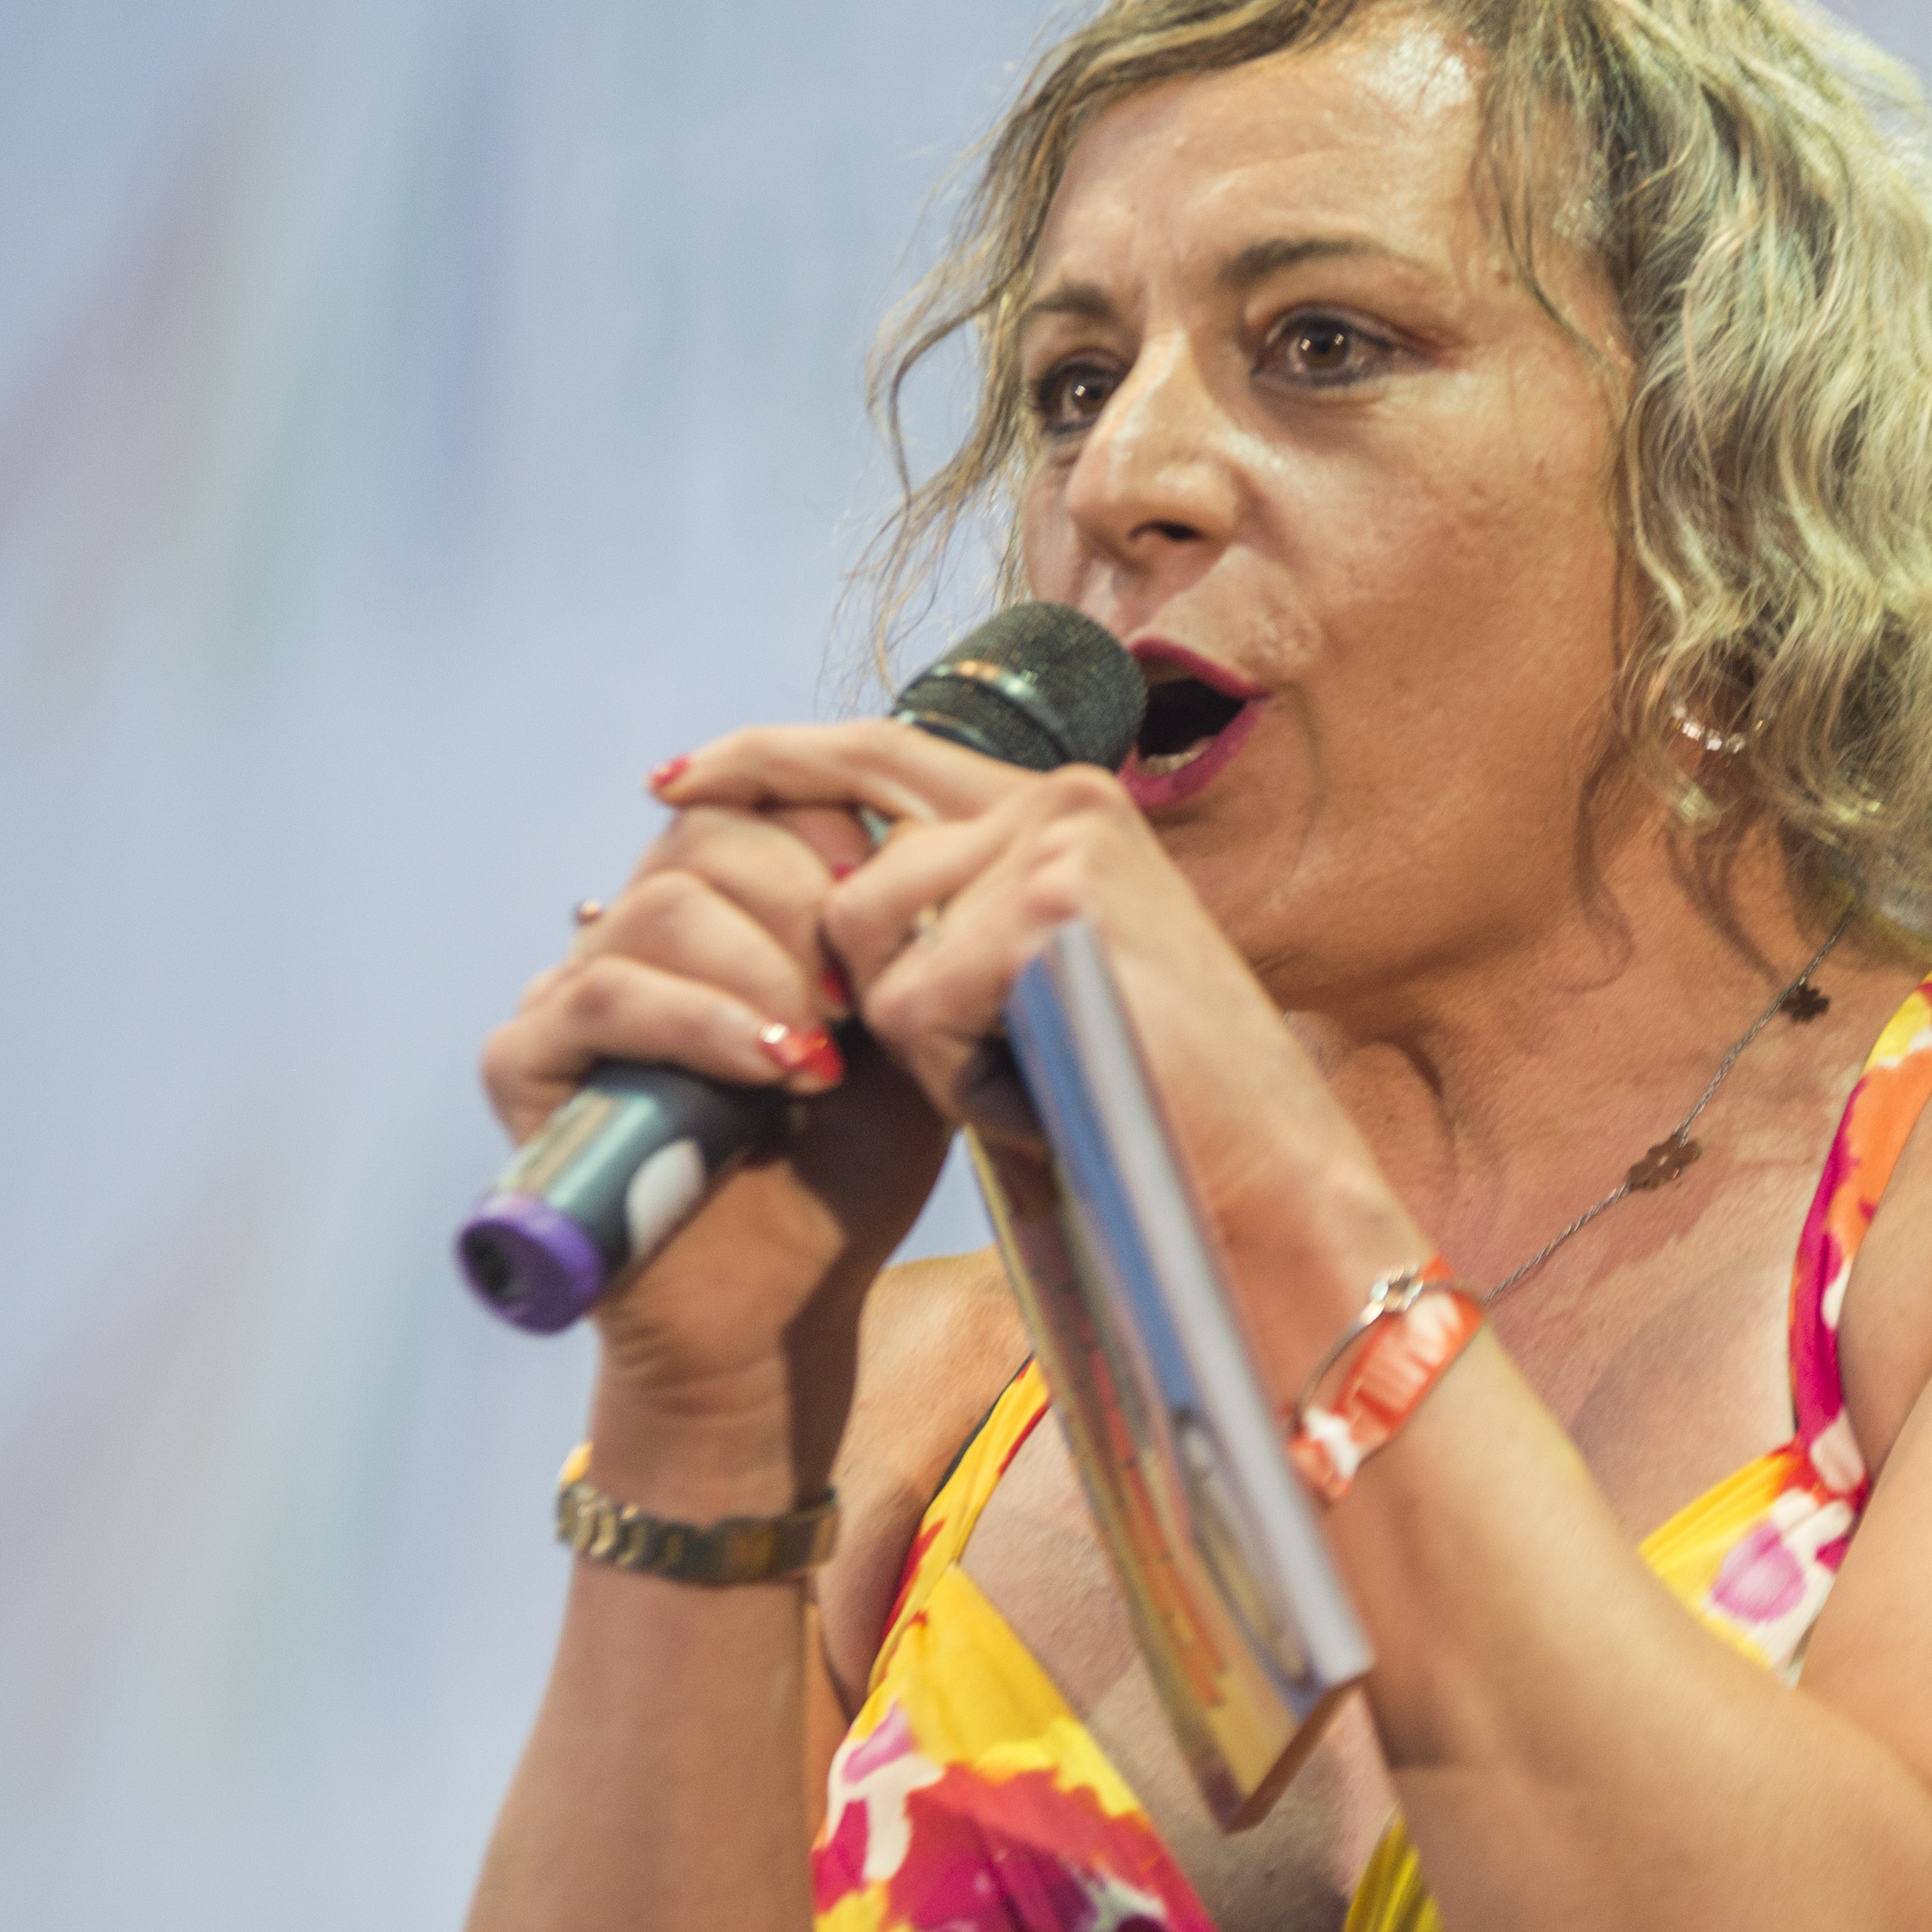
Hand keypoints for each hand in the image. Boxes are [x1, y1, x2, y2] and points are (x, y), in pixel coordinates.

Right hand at [480, 738, 953, 1430]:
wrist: (777, 1312)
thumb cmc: (842, 1176)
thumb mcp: (900, 1033)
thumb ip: (898, 929)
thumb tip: (917, 826)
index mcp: (719, 910)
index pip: (755, 797)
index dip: (829, 830)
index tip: (891, 901)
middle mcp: (634, 933)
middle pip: (707, 832)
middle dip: (804, 903)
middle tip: (856, 997)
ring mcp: (569, 991)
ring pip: (660, 910)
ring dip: (762, 970)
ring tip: (820, 1055)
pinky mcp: (525, 1062)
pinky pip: (603, 998)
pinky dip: (701, 1024)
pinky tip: (774, 1069)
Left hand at [657, 724, 1414, 1343]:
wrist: (1256, 1179)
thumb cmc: (1156, 1108)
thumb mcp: (1043, 985)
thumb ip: (957, 918)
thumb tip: (832, 900)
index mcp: (1060, 807)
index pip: (880, 751)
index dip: (772, 763)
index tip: (676, 780)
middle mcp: (1059, 801)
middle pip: (854, 864)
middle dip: (832, 954)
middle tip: (932, 1032)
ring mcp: (1055, 847)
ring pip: (870, 941)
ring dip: (925, 1045)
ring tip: (1032, 1078)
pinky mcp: (1044, 910)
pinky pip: (915, 1006)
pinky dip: (963, 1078)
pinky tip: (1045, 1092)